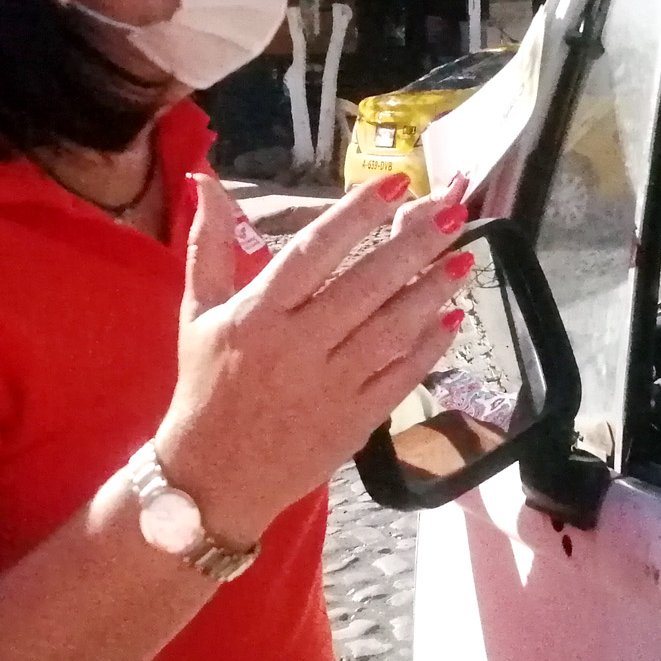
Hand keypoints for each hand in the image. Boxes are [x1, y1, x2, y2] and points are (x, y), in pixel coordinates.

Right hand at [154, 172, 472, 544]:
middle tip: (454, 211)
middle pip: (366, 284)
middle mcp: (296, 346)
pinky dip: (430, 346)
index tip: (396, 183)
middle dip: (414, 243)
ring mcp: (330, 386)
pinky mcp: (355, 420)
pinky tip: (453, 317)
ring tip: (463, 257)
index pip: (314, 251)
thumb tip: (204, 183)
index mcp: (257, 314)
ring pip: (392, 328)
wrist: (211, 478)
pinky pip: (402, 375)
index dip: (357, 214)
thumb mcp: (197, 313)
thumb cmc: (205, 386)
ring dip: (432, 290)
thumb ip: (208, 246)